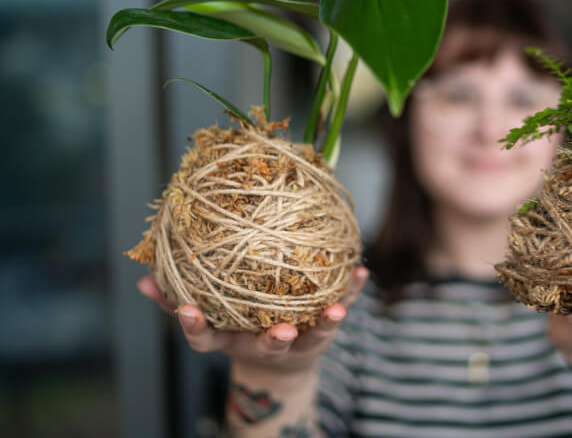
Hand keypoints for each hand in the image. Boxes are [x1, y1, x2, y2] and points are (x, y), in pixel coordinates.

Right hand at [137, 266, 368, 372]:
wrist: (280, 366)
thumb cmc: (239, 329)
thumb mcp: (208, 321)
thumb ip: (174, 302)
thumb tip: (142, 278)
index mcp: (232, 339)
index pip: (207, 338)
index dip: (195, 325)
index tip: (185, 309)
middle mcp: (265, 343)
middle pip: (268, 345)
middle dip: (273, 339)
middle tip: (279, 332)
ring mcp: (297, 339)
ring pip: (311, 334)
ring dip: (324, 322)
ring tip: (336, 311)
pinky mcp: (321, 331)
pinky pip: (339, 307)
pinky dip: (351, 292)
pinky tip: (362, 272)